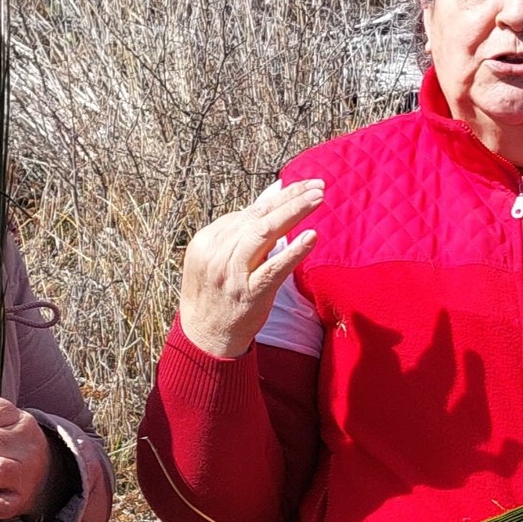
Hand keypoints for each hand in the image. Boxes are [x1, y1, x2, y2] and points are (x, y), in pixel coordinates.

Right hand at [178, 178, 323, 357]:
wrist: (204, 336)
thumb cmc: (217, 292)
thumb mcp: (216, 256)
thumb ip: (241, 229)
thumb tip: (273, 194)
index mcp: (207, 240)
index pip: (249, 212)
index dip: (279, 197)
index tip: (303, 186)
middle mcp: (217, 253)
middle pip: (258, 216)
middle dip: (290, 197)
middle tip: (318, 185)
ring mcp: (233, 273)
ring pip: (265, 233)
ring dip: (294, 212)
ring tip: (318, 199)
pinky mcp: (251, 293)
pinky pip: (275, 267)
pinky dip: (294, 250)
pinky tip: (311, 236)